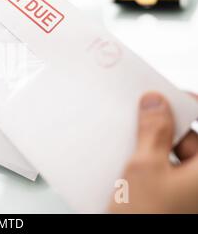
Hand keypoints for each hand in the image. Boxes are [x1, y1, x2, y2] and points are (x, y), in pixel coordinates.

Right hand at [108, 92, 197, 212]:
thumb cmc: (148, 219)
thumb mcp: (145, 167)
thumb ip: (152, 131)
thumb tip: (155, 103)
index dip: (184, 106)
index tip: (165, 95)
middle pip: (184, 143)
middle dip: (159, 133)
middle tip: (137, 127)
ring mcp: (187, 196)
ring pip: (169, 160)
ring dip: (148, 153)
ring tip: (130, 160)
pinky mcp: (171, 203)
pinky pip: (161, 176)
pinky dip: (145, 170)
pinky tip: (127, 175)